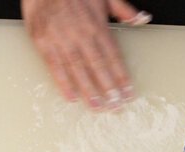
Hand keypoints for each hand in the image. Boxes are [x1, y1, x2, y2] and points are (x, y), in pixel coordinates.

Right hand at [21, 0, 150, 110]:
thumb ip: (123, 9)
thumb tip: (142, 19)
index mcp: (96, 24)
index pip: (113, 56)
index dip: (121, 76)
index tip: (128, 92)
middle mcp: (80, 35)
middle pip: (97, 67)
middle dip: (108, 88)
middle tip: (115, 106)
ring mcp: (60, 40)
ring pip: (77, 70)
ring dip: (88, 91)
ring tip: (97, 107)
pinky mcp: (42, 42)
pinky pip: (54, 67)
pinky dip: (63, 83)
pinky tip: (71, 97)